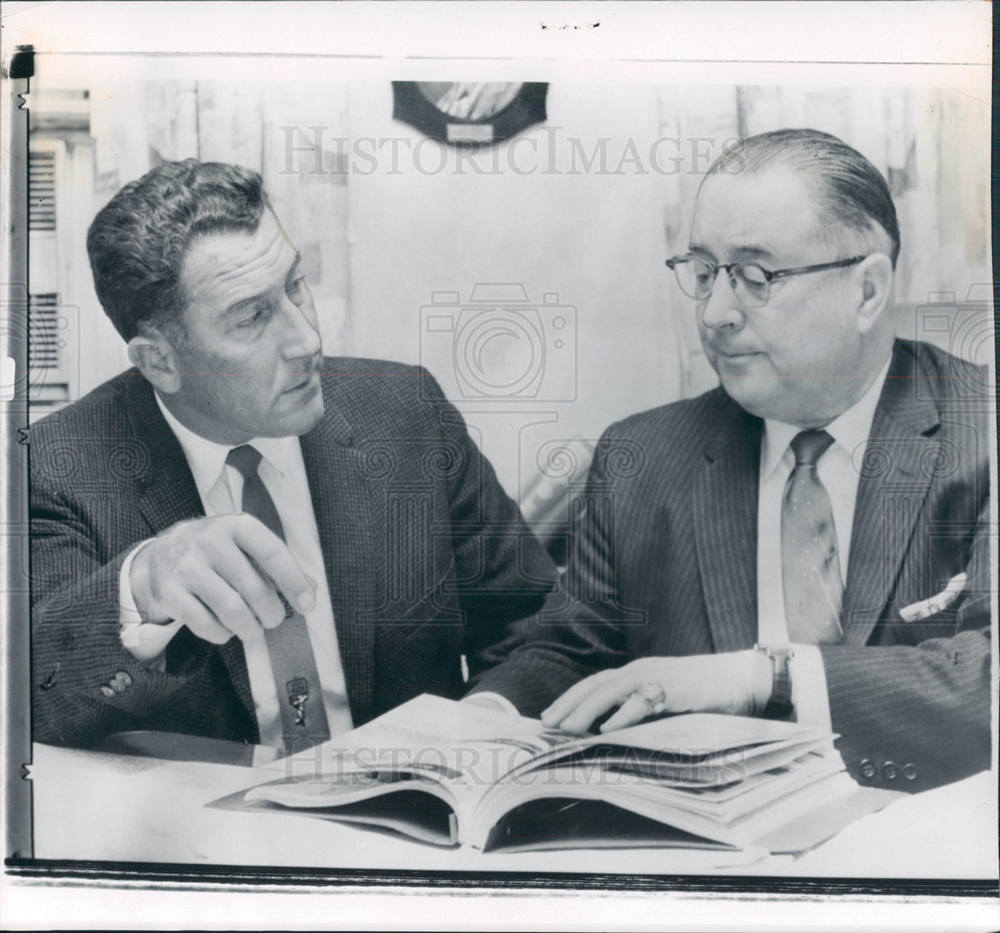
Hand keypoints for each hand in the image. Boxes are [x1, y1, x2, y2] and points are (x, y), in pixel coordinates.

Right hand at [129, 513, 315, 644]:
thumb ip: (277, 564)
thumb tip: (311, 589)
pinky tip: (226, 629)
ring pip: (232, 610)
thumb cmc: (216, 552)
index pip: (272, 553)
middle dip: (272, 612)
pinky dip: (223, 634)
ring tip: (253, 628)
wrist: (159, 555)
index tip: (307, 605)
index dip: (293, 581)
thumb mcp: (245, 546)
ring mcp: (187, 567)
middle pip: (255, 589)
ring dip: (250, 628)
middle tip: (273, 619)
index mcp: (236, 525)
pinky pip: (206, 625)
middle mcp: (209, 541)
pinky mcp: (170, 593)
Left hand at [541, 652, 771, 733]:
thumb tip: (611, 730)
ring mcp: (657, 677)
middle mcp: (641, 670)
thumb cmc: (704, 693)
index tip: (549, 716)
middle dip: (568, 704)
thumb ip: (641, 709)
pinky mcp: (675, 689)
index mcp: (636, 673)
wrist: (742, 679)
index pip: (594, 684)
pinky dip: (625, 714)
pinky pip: (645, 701)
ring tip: (567, 728)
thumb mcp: (665, 701)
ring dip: (587, 710)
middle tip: (546, 724)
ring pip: (612, 691)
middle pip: (595, 685)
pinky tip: (608, 729)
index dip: (570, 699)